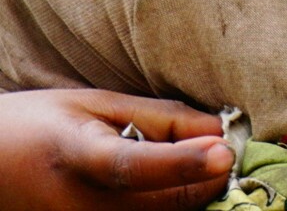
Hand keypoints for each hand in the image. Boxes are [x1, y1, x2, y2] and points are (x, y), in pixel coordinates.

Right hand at [0, 88, 233, 209]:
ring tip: (196, 166)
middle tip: (226, 152)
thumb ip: (160, 118)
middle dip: (207, 181)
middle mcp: (74, 208)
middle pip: (160, 206)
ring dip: (191, 199)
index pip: (132, 165)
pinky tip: (172, 188)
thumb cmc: (43, 125)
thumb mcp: (97, 104)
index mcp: (75, 156)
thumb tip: (217, 132)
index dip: (182, 161)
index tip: (225, 150)